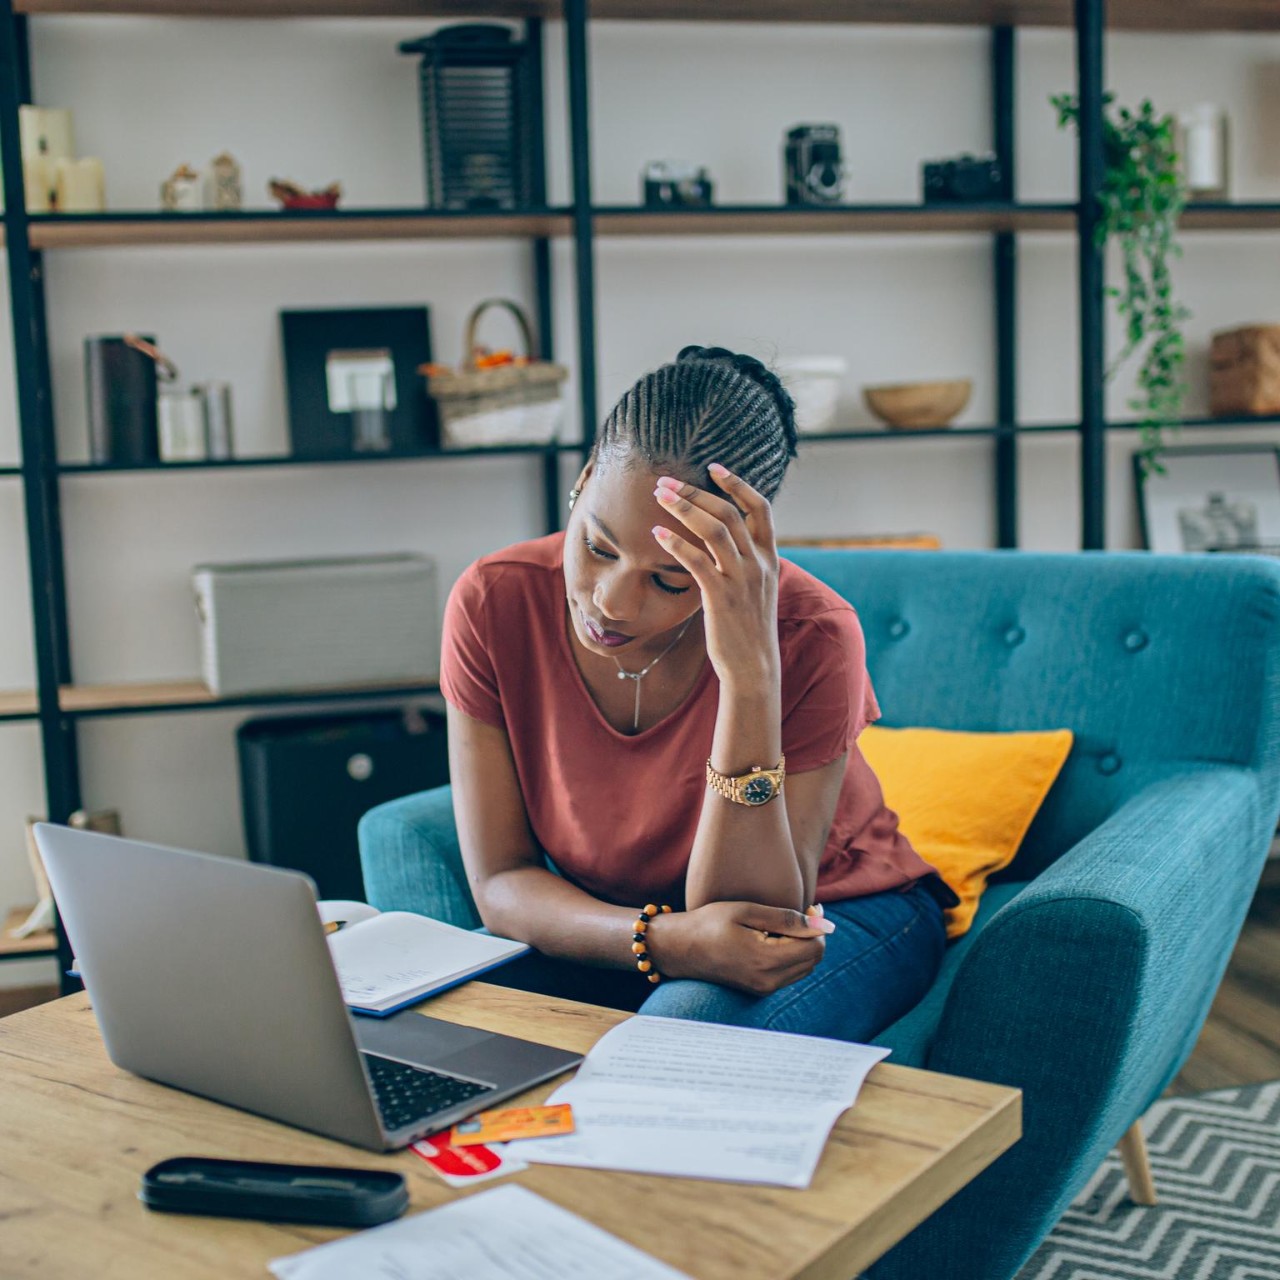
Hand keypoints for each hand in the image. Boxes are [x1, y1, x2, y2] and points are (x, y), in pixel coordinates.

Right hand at [647, 901, 832, 996]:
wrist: (679, 948)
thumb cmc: (710, 923)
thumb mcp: (747, 912)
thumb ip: (787, 919)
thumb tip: (825, 926)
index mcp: (766, 960)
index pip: (816, 947)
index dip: (817, 926)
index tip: (808, 907)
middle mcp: (768, 980)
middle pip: (814, 959)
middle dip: (812, 935)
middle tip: (799, 913)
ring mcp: (764, 989)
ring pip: (805, 967)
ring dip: (803, 945)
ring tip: (782, 925)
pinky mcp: (759, 990)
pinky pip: (791, 973)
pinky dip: (791, 955)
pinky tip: (773, 938)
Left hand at [653, 465, 779, 688]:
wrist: (753, 667)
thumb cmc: (747, 628)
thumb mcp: (754, 589)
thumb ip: (742, 562)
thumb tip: (720, 541)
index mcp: (768, 558)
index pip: (760, 508)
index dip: (738, 483)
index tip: (714, 467)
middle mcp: (758, 563)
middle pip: (729, 512)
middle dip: (695, 492)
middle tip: (666, 481)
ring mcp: (741, 579)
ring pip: (714, 529)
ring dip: (683, 508)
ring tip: (658, 496)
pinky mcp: (721, 597)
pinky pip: (696, 561)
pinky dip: (675, 543)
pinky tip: (657, 534)